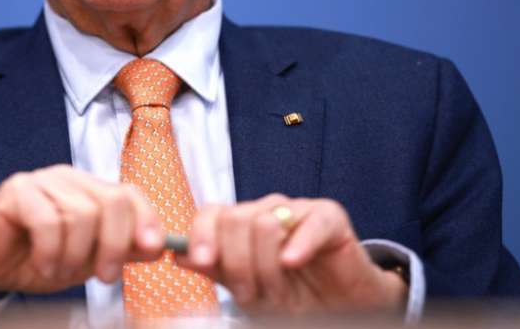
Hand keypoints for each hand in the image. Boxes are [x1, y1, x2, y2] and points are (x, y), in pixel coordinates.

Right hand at [0, 165, 164, 306]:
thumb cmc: (33, 260)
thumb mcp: (85, 260)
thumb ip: (119, 250)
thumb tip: (158, 245)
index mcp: (89, 189)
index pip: (130, 194)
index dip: (146, 220)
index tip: (151, 252)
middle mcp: (69, 178)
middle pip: (112, 201)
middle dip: (114, 245)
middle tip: (104, 277)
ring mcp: (42, 180)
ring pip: (82, 214)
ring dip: (75, 255)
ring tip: (59, 271)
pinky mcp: (17, 191)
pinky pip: (48, 221)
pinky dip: (50, 252)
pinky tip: (43, 264)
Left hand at [177, 194, 407, 315]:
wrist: (341, 309)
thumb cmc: (292, 296)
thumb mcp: (247, 289)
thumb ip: (215, 269)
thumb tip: (178, 255)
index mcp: (241, 223)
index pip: (211, 213)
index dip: (203, 236)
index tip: (204, 262)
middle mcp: (265, 210)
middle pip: (235, 220)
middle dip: (240, 265)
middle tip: (252, 294)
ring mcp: (296, 209)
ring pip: (265, 224)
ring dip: (269, 269)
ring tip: (280, 294)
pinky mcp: (328, 216)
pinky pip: (307, 223)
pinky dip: (297, 246)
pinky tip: (292, 263)